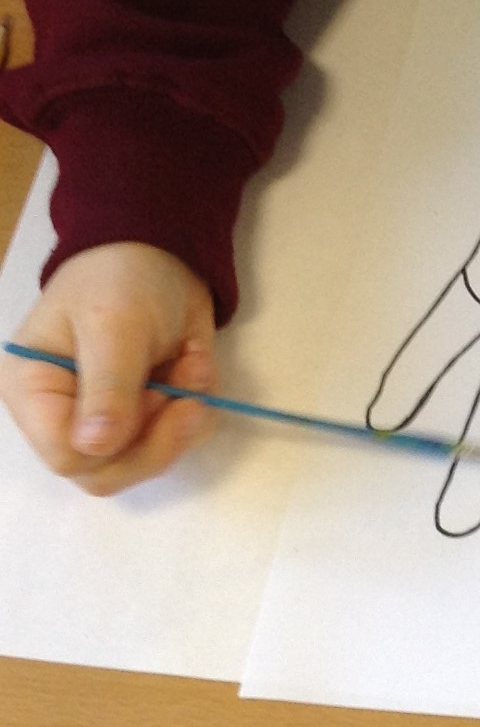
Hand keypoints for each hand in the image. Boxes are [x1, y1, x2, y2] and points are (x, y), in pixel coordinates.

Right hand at [0, 243, 217, 494]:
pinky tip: (192, 365)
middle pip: (108, 473)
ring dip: (183, 419)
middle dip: (158, 439)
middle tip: (186, 393)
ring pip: (147, 461)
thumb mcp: (114, 324)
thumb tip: (94, 447)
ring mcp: (107, 420)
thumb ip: (106, 386)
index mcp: (35, 393)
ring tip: (190, 367)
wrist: (162, 253)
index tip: (154, 399)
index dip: (116, 445)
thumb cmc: (121, 278)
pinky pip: (177, 439)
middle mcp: (65, 417)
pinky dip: (197, 407)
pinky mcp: (145, 416)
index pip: (66, 458)